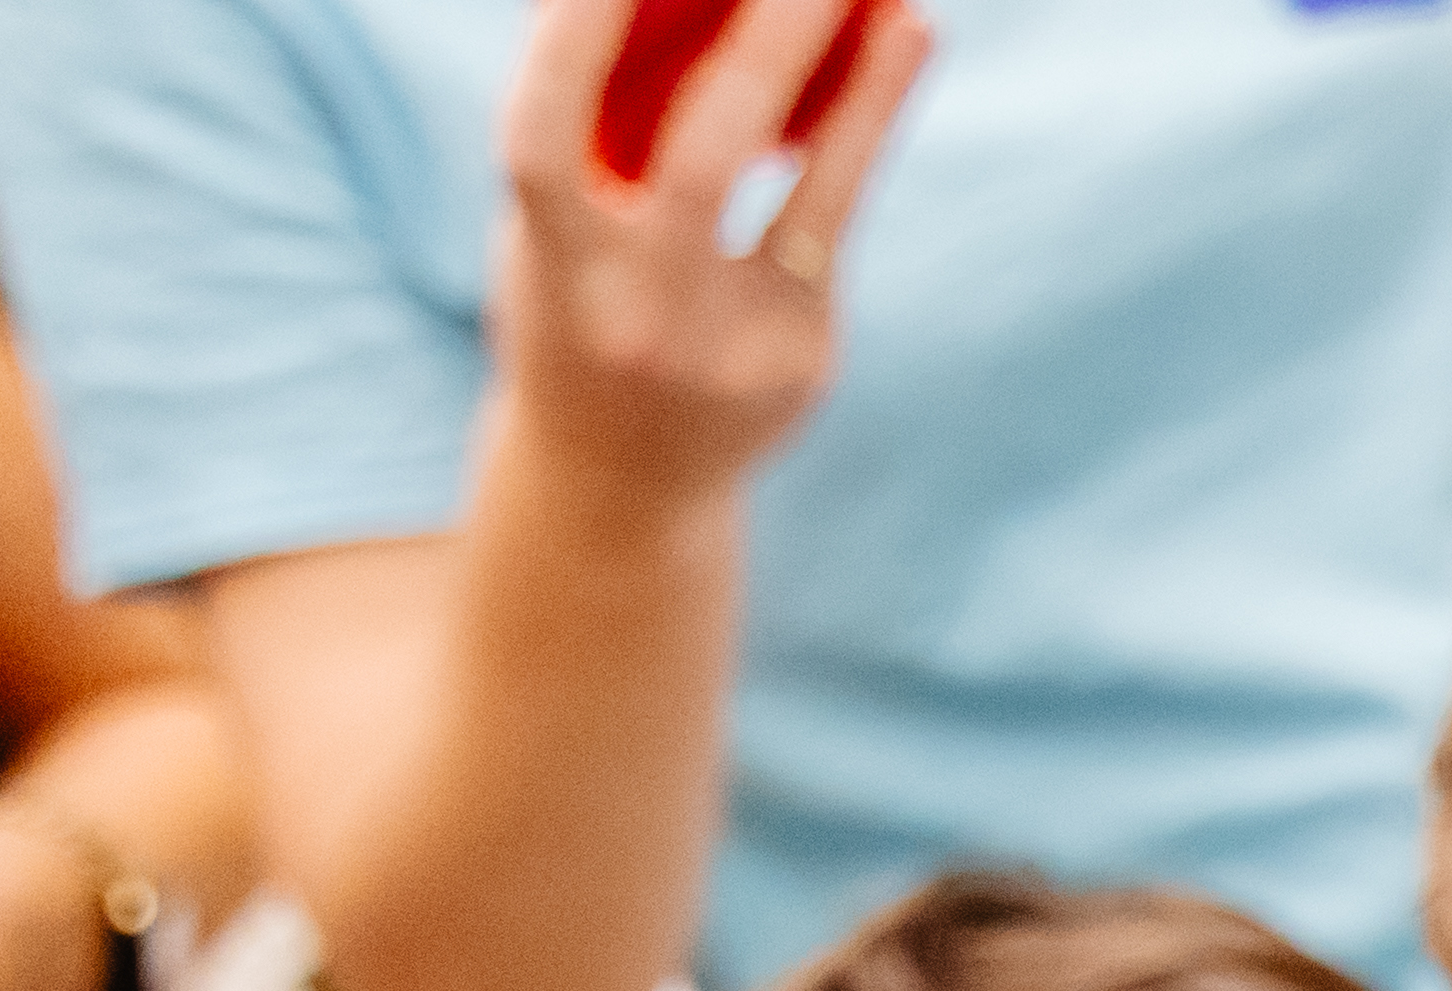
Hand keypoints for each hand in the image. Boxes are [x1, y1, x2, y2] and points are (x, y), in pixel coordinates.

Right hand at [481, 0, 929, 506]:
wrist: (618, 481)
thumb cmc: (581, 300)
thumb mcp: (557, 220)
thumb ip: (596, 118)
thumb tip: (667, 3)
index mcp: (550, 263)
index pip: (545, 137)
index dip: (576, 37)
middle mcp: (634, 311)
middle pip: (701, 163)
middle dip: (763, 48)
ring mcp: (726, 347)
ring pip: (809, 208)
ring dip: (861, 97)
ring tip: (906, 11)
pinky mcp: (798, 361)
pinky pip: (835, 224)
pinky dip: (862, 131)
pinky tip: (898, 50)